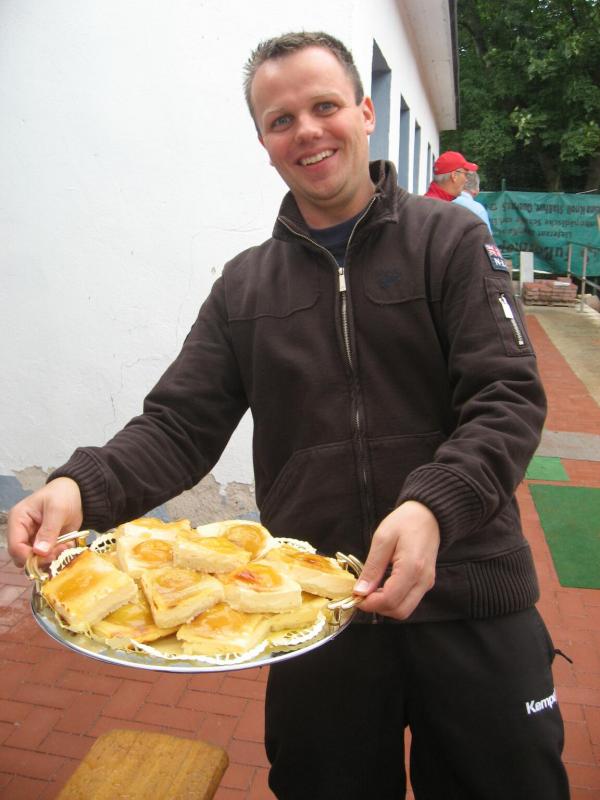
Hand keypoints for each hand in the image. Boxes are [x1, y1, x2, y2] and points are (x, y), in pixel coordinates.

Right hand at [7, 478, 82, 567]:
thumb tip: (40, 552)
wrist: (76, 492)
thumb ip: (49, 530)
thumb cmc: (63, 495)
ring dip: (50, 559)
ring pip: (34, 561)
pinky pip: (46, 558)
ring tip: (65, 547)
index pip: (15, 547)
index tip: (50, 557)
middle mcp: (22, 532)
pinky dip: (57, 557)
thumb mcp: (57, 509)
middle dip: (41, 560)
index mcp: (18, 520)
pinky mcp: (44, 544)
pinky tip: (67, 547)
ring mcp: (32, 539)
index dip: (29, 557)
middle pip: (22, 557)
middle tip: (60, 551)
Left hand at [353, 501, 439, 619]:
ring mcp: (427, 583)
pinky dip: (394, 600)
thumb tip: (360, 591)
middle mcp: (423, 580)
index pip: (390, 600)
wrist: (428, 515)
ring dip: (385, 606)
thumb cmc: (405, 522)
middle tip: (362, 594)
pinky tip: (382, 586)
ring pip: (405, 610)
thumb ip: (372, 567)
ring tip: (371, 589)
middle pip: (399, 611)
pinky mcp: (426, 583)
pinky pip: (409, 601)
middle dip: (377, 608)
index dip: (370, 603)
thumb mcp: (382, 539)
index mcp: (412, 568)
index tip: (355, 596)